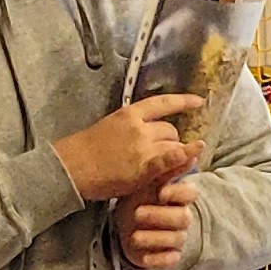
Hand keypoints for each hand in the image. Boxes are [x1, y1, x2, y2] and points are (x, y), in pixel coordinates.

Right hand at [56, 93, 206, 202]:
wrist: (71, 167)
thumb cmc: (87, 150)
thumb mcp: (110, 126)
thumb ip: (132, 126)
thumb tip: (149, 128)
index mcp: (129, 114)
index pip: (162, 103)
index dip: (183, 102)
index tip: (199, 102)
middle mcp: (139, 127)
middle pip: (171, 130)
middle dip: (172, 141)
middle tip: (163, 153)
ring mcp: (142, 147)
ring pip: (173, 147)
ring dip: (174, 155)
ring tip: (164, 165)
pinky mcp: (143, 167)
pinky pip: (170, 160)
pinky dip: (182, 157)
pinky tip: (192, 155)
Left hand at [114, 176, 198, 269]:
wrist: (125, 225)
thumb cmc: (137, 199)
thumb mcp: (146, 182)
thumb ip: (163, 167)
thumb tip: (181, 144)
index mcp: (176, 198)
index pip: (189, 194)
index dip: (178, 193)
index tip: (161, 192)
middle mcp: (180, 217)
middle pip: (182, 218)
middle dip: (160, 216)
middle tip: (137, 213)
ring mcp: (175, 238)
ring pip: (176, 239)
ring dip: (155, 238)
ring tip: (134, 236)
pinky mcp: (168, 257)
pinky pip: (170, 261)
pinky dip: (158, 260)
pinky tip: (144, 258)